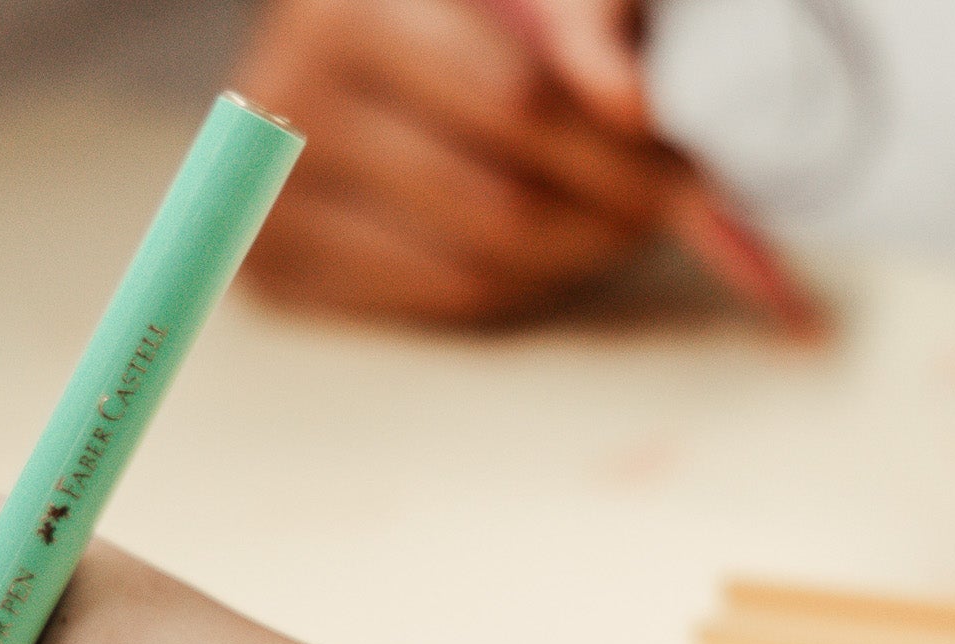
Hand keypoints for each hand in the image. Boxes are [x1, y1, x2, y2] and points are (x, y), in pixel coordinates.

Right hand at [232, 0, 816, 327]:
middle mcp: (290, 103)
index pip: (515, 102)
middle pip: (498, 202)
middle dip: (609, 212)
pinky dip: (519, 284)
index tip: (682, 158)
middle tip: (670, 202)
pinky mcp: (280, 271)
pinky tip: (547, 246)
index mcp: (349, 6)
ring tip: (618, 218)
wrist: (341, 53)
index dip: (613, 143)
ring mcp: (272, 199)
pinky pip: (442, 303)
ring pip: (477, 267)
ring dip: (574, 256)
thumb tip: (628, 102)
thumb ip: (584, 11)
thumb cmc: (453, 12)